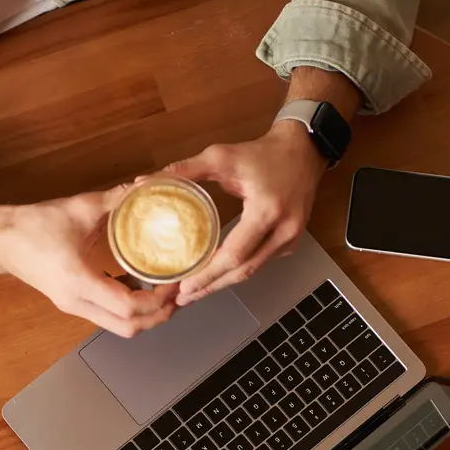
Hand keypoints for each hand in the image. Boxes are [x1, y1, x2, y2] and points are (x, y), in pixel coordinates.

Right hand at [0, 189, 177, 337]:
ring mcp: (74, 307)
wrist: (0, 240)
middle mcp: (77, 302)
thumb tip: (149, 187)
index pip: (129, 307)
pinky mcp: (73, 303)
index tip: (175, 281)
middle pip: (129, 328)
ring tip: (165, 291)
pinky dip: (130, 308)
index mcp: (79, 282)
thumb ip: (117, 199)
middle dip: (158, 315)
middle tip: (178, 293)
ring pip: (119, 326)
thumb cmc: (35, 225)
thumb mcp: (80, 208)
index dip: (158, 299)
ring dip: (146, 315)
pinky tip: (142, 285)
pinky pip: (109, 316)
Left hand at [164, 120, 326, 305]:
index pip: (234, 254)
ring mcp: (291, 239)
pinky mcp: (291, 242)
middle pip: (243, 271)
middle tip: (183, 298)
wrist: (302, 151)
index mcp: (266, 210)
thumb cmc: (262, 153)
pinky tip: (218, 275)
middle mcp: (283, 230)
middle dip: (211, 287)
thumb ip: (185, 170)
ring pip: (253, 271)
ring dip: (223, 282)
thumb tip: (146, 182)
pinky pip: (261, 262)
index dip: (208, 274)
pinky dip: (238, 270)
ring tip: (195, 292)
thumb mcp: (221, 157)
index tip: (185, 287)